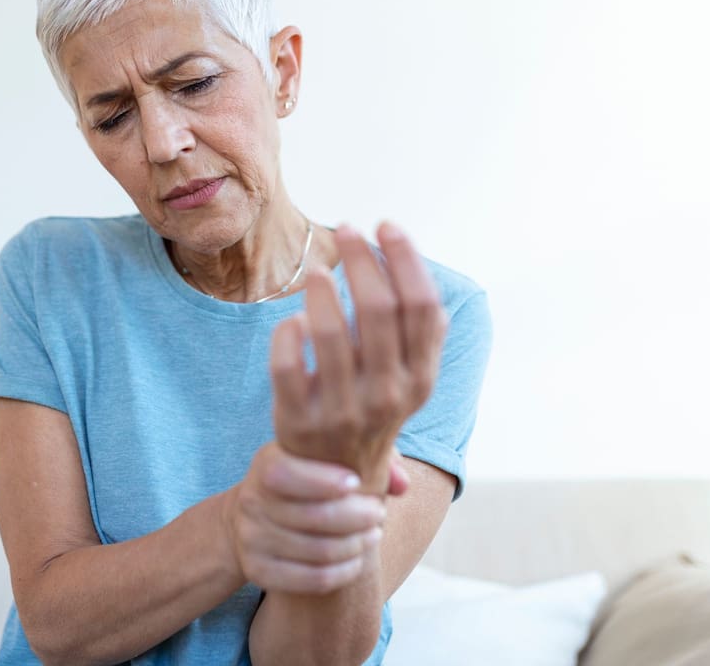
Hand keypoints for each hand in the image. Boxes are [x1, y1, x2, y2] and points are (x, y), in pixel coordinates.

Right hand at [224, 442, 388, 594]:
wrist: (253, 517)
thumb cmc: (304, 479)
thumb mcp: (322, 458)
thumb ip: (368, 457)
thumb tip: (401, 484)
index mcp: (265, 465)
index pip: (287, 474)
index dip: (325, 481)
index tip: (357, 482)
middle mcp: (251, 502)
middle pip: (313, 517)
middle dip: (357, 516)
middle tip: (378, 513)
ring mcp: (252, 539)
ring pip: (319, 551)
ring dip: (356, 545)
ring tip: (373, 534)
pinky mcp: (258, 571)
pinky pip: (313, 578)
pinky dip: (344, 572)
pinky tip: (358, 560)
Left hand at [271, 222, 446, 492]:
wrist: (335, 482)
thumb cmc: (372, 410)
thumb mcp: (408, 379)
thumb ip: (417, 330)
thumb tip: (410, 262)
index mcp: (420, 378)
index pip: (422, 306)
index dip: (405, 258)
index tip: (385, 226)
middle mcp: (388, 394)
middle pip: (379, 309)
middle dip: (361, 259)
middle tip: (345, 230)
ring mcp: (343, 409)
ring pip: (331, 333)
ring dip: (322, 290)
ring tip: (317, 269)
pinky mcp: (299, 419)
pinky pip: (288, 364)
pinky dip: (288, 332)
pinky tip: (293, 318)